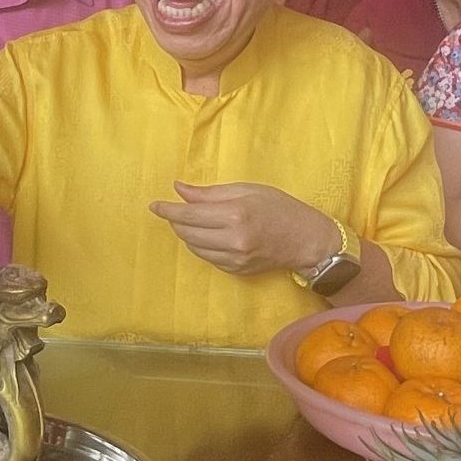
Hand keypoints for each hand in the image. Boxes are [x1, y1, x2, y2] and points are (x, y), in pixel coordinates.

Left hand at [148, 182, 338, 275]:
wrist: (306, 239)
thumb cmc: (280, 208)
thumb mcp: (247, 190)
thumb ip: (210, 192)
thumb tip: (179, 190)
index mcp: (235, 214)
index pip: (189, 214)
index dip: (168, 210)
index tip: (154, 206)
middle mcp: (233, 240)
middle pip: (187, 233)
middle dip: (175, 222)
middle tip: (173, 211)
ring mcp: (234, 259)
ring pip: (194, 248)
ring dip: (186, 235)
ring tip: (192, 221)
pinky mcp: (236, 270)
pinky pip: (207, 258)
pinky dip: (201, 246)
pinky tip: (208, 235)